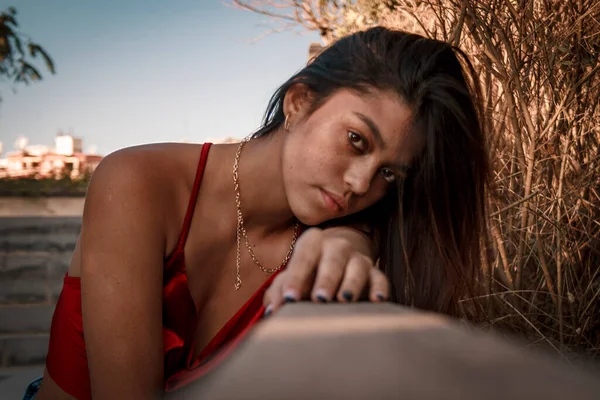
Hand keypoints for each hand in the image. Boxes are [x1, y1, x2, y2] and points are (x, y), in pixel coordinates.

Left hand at [263, 227, 389, 315]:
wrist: (340, 255)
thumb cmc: (309, 271)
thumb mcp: (292, 275)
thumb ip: (279, 292)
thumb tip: (272, 312)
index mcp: (311, 243)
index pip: (302, 259)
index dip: (296, 278)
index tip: (290, 299)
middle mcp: (336, 246)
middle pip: (332, 260)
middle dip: (326, 279)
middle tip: (319, 298)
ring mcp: (357, 258)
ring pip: (357, 267)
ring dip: (351, 284)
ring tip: (344, 300)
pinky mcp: (374, 271)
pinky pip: (380, 278)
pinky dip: (379, 288)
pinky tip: (376, 300)